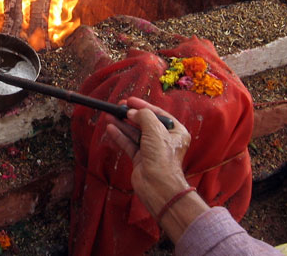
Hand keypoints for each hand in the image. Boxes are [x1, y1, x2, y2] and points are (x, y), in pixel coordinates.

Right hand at [105, 97, 190, 214]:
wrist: (158, 186)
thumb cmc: (162, 158)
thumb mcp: (155, 130)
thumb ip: (143, 116)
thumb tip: (132, 112)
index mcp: (176, 131)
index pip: (158, 114)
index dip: (143, 106)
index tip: (130, 100)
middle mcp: (164, 140)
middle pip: (145, 123)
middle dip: (131, 115)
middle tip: (118, 107)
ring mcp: (152, 150)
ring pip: (135, 133)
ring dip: (122, 124)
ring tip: (110, 116)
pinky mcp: (141, 159)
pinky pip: (129, 144)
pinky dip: (120, 136)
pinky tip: (111, 128)